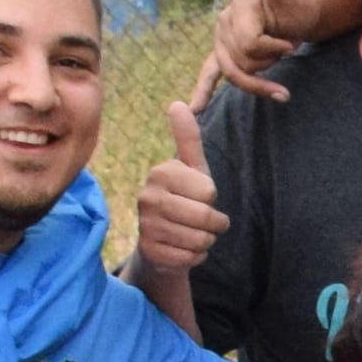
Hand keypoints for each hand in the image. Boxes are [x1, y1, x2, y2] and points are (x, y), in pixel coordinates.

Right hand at [133, 97, 222, 280]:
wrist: (162, 239)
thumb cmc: (183, 199)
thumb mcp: (191, 169)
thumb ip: (188, 139)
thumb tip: (178, 103)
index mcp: (160, 173)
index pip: (209, 191)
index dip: (211, 198)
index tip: (198, 197)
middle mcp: (147, 197)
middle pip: (206, 217)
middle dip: (214, 223)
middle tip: (203, 220)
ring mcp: (146, 226)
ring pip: (201, 240)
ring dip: (205, 240)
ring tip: (191, 233)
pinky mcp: (150, 252)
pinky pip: (192, 258)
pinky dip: (195, 256)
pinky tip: (182, 248)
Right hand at [193, 0, 332, 107]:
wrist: (296, 15)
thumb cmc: (296, 7)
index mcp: (237, 10)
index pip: (249, 44)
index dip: (273, 50)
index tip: (292, 45)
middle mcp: (223, 25)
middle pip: (241, 63)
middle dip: (268, 63)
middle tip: (288, 49)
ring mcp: (221, 41)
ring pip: (235, 74)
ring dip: (260, 78)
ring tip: (278, 62)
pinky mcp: (223, 55)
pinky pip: (209, 74)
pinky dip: (203, 91)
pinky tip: (196, 109)